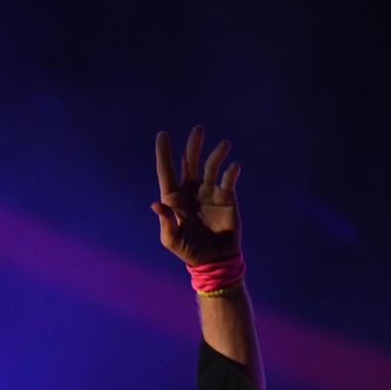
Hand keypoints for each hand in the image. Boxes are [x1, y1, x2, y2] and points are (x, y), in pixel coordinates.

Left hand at [151, 125, 240, 265]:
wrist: (215, 260)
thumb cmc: (190, 252)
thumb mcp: (173, 241)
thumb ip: (165, 223)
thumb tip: (157, 204)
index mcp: (174, 199)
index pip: (167, 172)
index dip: (163, 153)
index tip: (162, 134)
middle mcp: (191, 191)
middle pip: (190, 162)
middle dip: (193, 145)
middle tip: (198, 129)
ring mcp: (209, 192)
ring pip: (211, 166)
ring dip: (217, 154)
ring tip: (224, 145)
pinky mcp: (227, 197)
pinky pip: (228, 179)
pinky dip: (231, 171)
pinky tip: (233, 167)